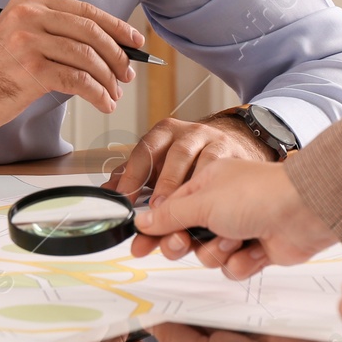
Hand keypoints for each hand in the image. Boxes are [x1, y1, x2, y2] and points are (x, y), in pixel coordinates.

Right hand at [0, 0, 143, 150]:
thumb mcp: (21, 38)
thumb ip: (56, 34)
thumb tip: (106, 47)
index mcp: (29, 3)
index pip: (84, 11)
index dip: (115, 27)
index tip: (134, 42)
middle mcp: (28, 16)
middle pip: (90, 31)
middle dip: (117, 55)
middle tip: (127, 73)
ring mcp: (28, 41)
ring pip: (87, 56)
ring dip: (108, 78)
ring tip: (113, 93)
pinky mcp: (31, 69)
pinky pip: (78, 80)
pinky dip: (97, 93)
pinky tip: (103, 102)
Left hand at [106, 116, 273, 200]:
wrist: (229, 147)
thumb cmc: (188, 161)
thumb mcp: (158, 165)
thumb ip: (133, 178)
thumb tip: (107, 193)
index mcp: (163, 134)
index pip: (144, 152)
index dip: (133, 176)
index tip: (124, 200)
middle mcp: (188, 133)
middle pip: (176, 154)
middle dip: (166, 182)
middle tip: (157, 209)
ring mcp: (214, 140)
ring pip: (203, 160)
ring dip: (194, 186)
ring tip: (181, 209)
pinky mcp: (234, 152)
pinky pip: (225, 170)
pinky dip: (217, 187)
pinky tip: (211, 205)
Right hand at [130, 159, 336, 277]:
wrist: (305, 211)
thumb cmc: (257, 194)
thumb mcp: (202, 201)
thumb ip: (169, 214)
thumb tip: (143, 220)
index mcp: (204, 186)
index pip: (169, 212)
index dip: (154, 231)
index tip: (139, 248)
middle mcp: (221, 207)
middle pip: (186, 237)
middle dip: (186, 243)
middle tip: (185, 242)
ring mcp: (240, 229)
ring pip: (209, 257)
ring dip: (219, 252)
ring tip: (236, 239)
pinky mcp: (257, 251)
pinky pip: (234, 269)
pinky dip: (242, 263)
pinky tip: (255, 251)